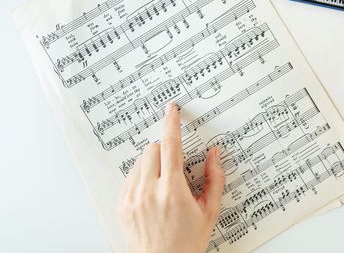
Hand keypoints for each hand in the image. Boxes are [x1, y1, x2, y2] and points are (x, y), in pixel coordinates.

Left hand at [117, 103, 224, 252]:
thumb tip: (214, 154)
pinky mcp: (122, 205)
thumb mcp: (209, 211)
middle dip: (165, 149)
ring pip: (139, 161)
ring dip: (153, 162)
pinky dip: (141, 175)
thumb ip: (215, 179)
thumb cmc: (187, 242)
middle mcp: (150, 192)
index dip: (171, 123)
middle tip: (175, 164)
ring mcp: (132, 199)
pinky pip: (129, 176)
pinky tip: (152, 191)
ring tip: (164, 183)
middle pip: (152, 149)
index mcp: (173, 191)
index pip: (170, 146)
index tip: (171, 110)